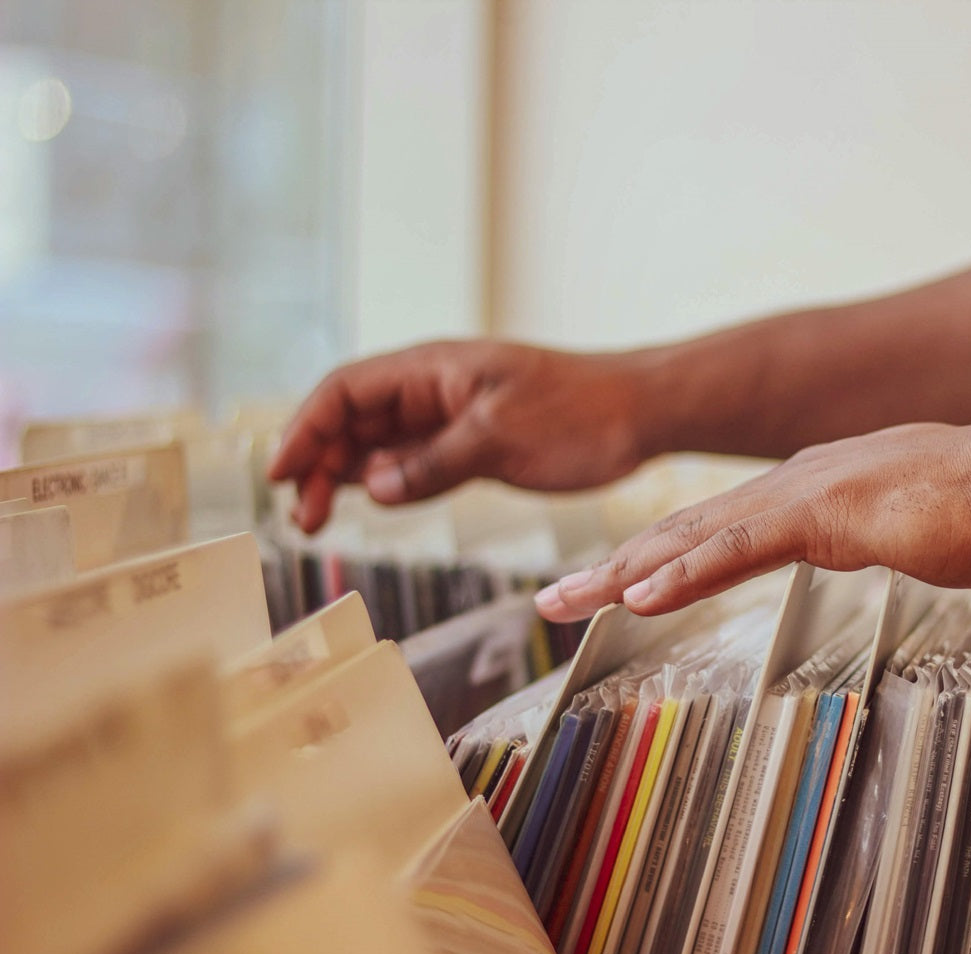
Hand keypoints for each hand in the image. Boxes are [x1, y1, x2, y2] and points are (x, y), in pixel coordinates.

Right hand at [268, 340, 649, 532]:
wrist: (642, 413)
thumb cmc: (581, 412)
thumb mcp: (501, 438)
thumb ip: (433, 463)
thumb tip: (371, 488)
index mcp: (434, 369)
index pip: (346, 391)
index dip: (306, 428)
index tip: (280, 472)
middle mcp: (434, 389)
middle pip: (353, 420)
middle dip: (317, 462)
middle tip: (302, 517)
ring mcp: (452, 417)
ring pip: (379, 444)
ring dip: (344, 477)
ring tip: (317, 520)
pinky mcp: (473, 445)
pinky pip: (414, 462)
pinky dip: (387, 484)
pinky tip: (369, 507)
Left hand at [533, 422, 970, 620]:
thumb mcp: (916, 522)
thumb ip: (880, 527)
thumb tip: (879, 535)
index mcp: (814, 488)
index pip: (717, 529)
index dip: (656, 559)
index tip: (609, 589)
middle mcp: (798, 483)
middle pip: (686, 530)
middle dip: (614, 567)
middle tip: (553, 600)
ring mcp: (810, 494)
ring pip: (695, 537)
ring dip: (624, 572)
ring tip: (565, 602)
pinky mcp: (831, 514)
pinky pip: (743, 549)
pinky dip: (686, 572)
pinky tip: (640, 596)